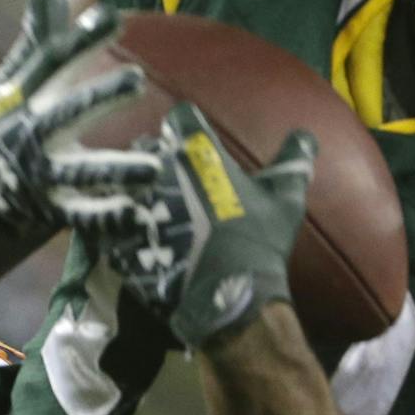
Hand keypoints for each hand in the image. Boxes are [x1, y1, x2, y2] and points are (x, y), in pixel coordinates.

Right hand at [0, 0, 153, 235]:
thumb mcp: (12, 72)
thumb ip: (39, 26)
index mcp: (23, 93)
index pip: (52, 59)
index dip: (80, 37)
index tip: (112, 16)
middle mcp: (29, 130)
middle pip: (68, 111)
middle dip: (100, 97)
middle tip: (139, 80)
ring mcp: (37, 171)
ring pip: (81, 172)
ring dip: (116, 170)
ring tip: (154, 168)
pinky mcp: (46, 207)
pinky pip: (80, 215)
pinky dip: (106, 215)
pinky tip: (136, 211)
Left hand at [60, 103, 315, 347]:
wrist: (227, 296)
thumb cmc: (258, 242)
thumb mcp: (285, 200)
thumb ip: (293, 161)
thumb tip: (306, 135)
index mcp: (197, 152)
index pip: (182, 118)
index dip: (188, 131)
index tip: (195, 149)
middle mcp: (158, 167)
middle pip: (146, 147)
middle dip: (157, 161)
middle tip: (174, 185)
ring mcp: (133, 199)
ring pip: (122, 180)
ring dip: (134, 190)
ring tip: (151, 211)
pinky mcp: (115, 233)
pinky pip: (108, 217)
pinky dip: (119, 223)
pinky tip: (137, 236)